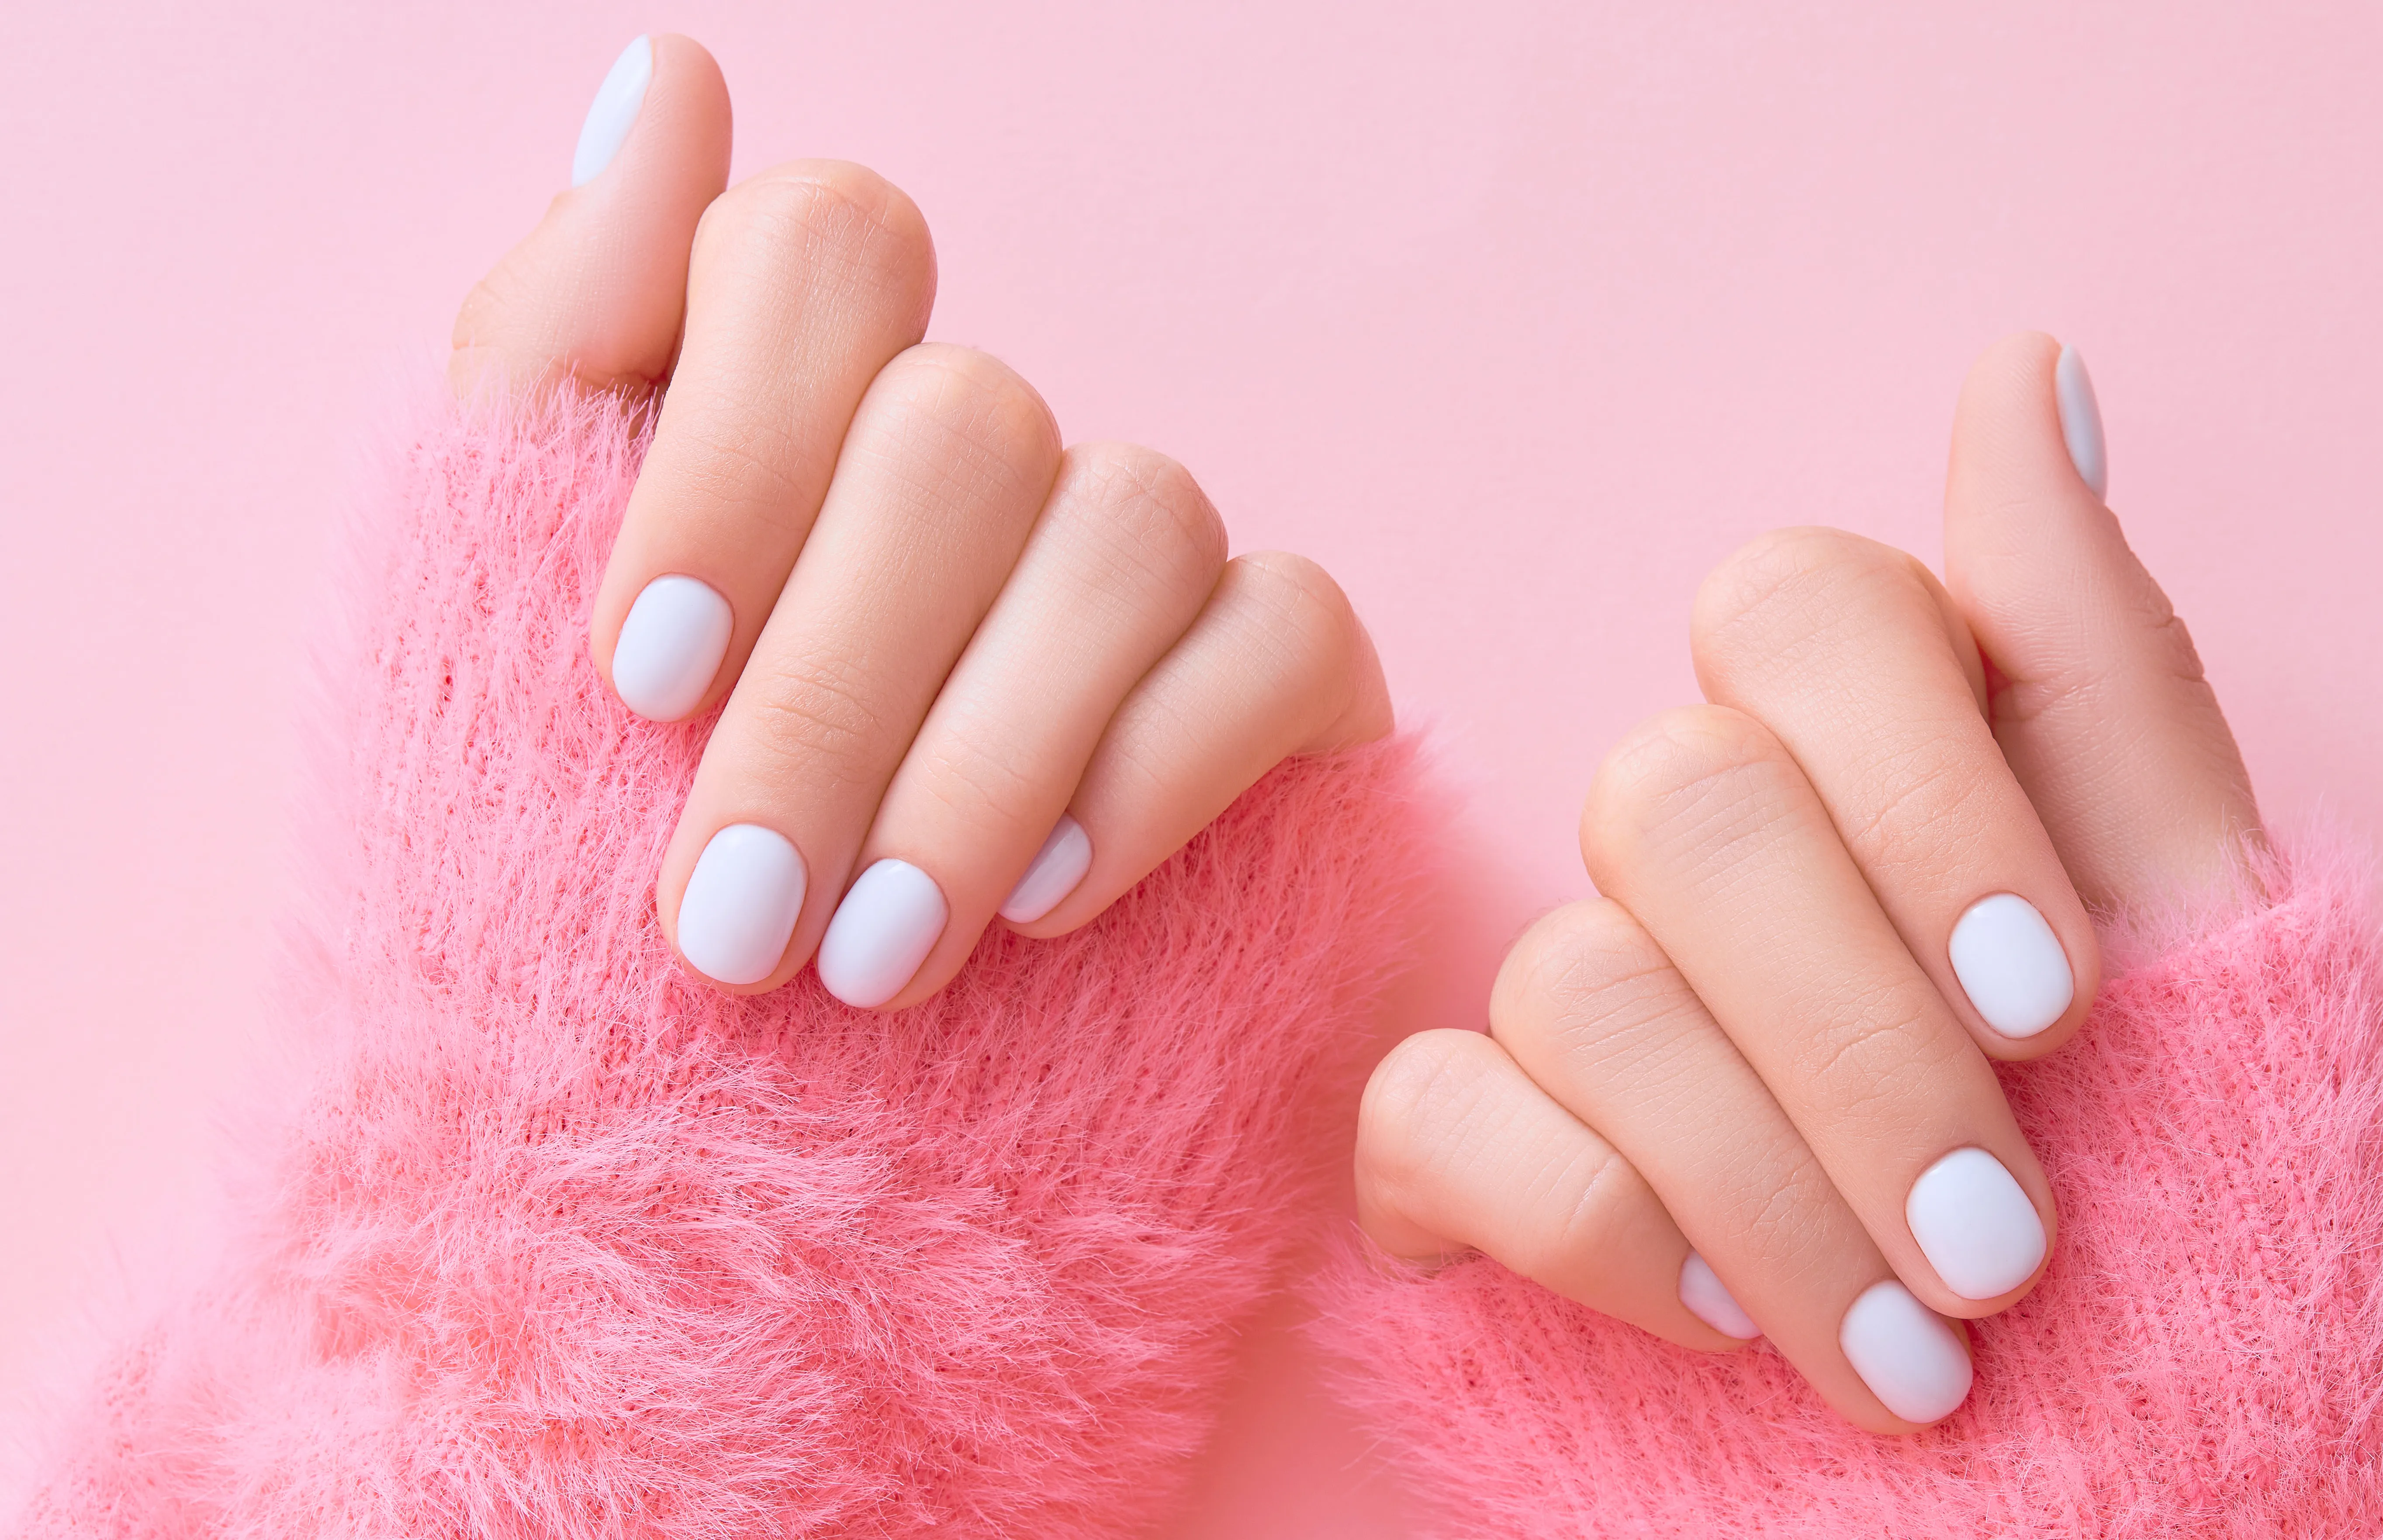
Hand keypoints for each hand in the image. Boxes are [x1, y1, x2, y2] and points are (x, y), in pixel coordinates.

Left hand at [450, 36, 1389, 1007]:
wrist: (712, 1155)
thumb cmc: (583, 872)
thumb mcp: (489, 602)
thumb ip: (562, 337)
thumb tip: (665, 73)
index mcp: (799, 394)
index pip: (826, 250)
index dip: (738, 442)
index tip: (631, 682)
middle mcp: (979, 444)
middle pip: (969, 424)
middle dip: (840, 689)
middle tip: (730, 925)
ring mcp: (1136, 545)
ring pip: (1128, 524)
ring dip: (984, 760)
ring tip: (870, 965)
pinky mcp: (1275, 666)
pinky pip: (1281, 634)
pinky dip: (1154, 767)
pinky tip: (1045, 904)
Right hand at [1353, 333, 2258, 1432]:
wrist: (2120, 1496)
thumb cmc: (2189, 1224)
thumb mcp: (2210, 945)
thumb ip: (2100, 664)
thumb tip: (2026, 364)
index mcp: (1879, 767)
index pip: (1796, 610)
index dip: (1913, 787)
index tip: (2059, 1001)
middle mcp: (1716, 860)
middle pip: (1680, 802)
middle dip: (1858, 1042)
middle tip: (2007, 1238)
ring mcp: (1587, 1008)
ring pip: (1574, 975)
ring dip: (1767, 1181)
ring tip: (1920, 1359)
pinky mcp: (1474, 1161)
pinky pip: (1434, 1113)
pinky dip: (1585, 1224)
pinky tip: (1720, 1329)